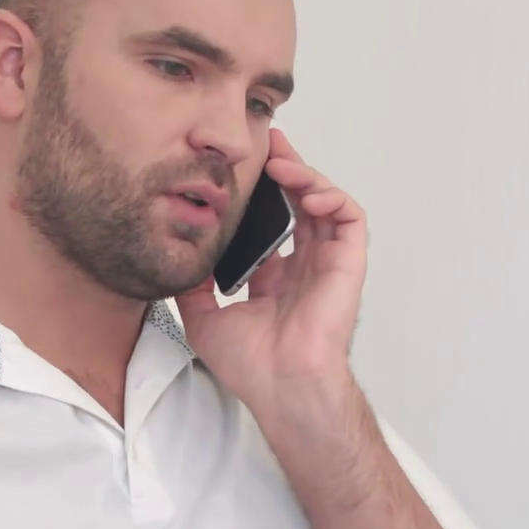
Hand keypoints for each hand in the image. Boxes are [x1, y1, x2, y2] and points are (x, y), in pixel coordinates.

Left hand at [177, 127, 367, 414]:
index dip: (261, 194)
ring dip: (305, 176)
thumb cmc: (251, 364)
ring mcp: (327, 264)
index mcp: (275, 279)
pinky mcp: (347, 264)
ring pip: (324, 203)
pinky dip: (331, 196)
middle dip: (285, 169)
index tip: (242, 168)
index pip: (272, 223)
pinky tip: (305, 191)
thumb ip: (194, 287)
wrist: (279, 384)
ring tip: (278, 162)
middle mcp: (303, 267)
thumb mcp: (204, 318)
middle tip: (264, 143)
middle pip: (299, 203)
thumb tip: (180, 258)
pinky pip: (348, 218)